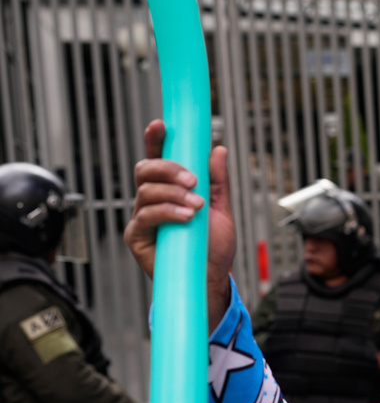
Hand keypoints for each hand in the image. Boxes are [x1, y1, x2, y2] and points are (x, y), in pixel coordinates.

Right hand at [124, 119, 236, 330]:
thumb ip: (218, 181)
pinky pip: (146, 216)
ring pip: (146, 191)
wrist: (211, 277)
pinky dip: (167, 212)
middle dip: (169, 169)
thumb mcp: (221, 209)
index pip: (158, 158)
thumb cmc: (212, 246)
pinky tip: (186, 217)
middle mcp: (151, 199)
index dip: (156, 139)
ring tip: (197, 206)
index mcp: (169, 188)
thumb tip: (218, 149)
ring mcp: (142, 217)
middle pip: (145, 169)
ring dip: (173, 193)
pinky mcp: (136, 236)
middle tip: (194, 180)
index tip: (162, 125)